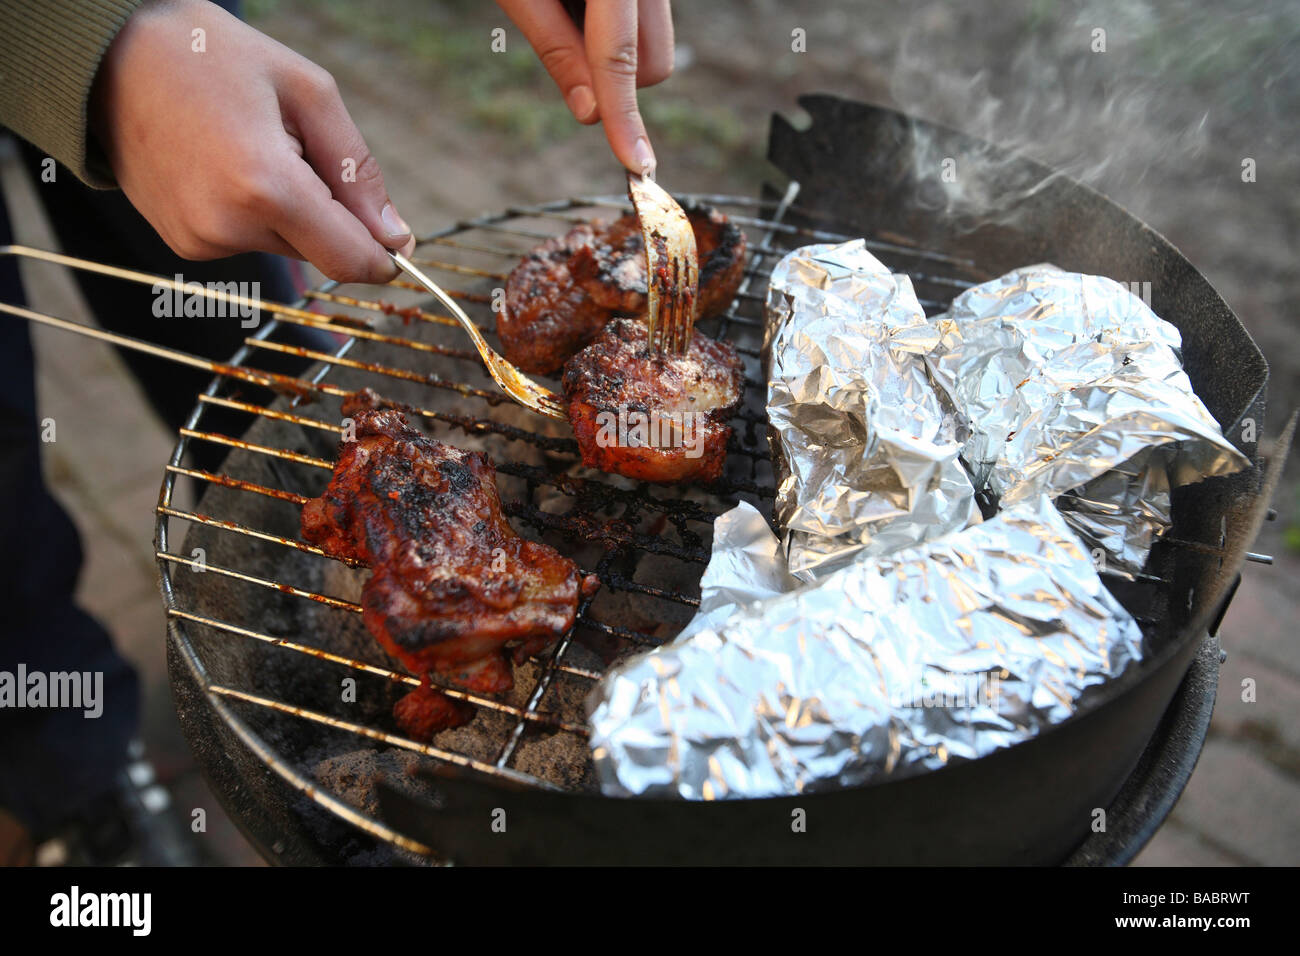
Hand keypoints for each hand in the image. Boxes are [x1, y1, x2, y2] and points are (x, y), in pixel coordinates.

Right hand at [90, 0, 414, 284]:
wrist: (109, 56)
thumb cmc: (212, 58)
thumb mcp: (308, 92)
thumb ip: (360, 172)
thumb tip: (395, 236)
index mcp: (266, 187)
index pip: (350, 260)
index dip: (382, 256)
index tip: (395, 241)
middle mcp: (229, 226)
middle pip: (321, 250)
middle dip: (327, 210)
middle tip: (292, 147)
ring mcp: (201, 240)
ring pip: (286, 244)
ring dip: (288, 208)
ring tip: (246, 146)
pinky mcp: (184, 243)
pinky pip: (248, 238)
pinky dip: (252, 210)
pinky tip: (222, 164)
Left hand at [496, 0, 673, 174]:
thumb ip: (555, 48)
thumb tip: (589, 113)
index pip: (619, 59)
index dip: (623, 116)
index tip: (636, 164)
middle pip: (653, 65)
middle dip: (616, 81)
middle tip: (559, 40)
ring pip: (655, 51)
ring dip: (617, 55)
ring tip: (568, 9)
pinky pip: (648, 30)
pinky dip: (619, 33)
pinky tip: (582, 4)